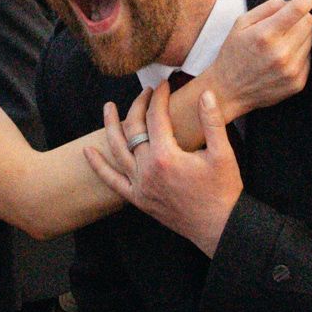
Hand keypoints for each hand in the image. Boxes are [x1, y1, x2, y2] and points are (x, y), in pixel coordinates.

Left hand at [88, 85, 243, 254]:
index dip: (159, 97)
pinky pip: (112, 181)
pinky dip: (99, 166)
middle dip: (138, 106)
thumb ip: (212, 121)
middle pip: (134, 128)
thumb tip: (205, 93)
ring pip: (117, 150)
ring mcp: (139, 185)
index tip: (164, 85)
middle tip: (146, 92)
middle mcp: (146, 170)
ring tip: (108, 107)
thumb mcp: (223, 153)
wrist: (218, 225)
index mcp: (166, 156)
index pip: (155, 117)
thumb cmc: (223, 189)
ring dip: (110, 126)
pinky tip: (88, 151)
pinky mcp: (138, 199)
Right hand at [200, 0, 311, 117]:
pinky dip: (299, 53)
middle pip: (309, 21)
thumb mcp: (241, 24)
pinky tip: (281, 60)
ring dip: (299, 36)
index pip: (297, 8)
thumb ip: (268, 7)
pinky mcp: (298, 82)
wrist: (228, 91)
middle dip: (299, 17)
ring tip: (278, 46)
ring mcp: (291, 69)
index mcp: (265, 35)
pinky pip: (309, 57)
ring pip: (311, 38)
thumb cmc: (233, 54)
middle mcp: (281, 53)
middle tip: (282, 25)